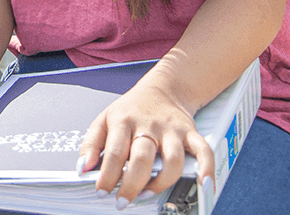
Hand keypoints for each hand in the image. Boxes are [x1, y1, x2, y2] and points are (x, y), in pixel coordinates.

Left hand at [76, 80, 213, 206]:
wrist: (164, 88)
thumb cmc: (131, 109)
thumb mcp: (104, 119)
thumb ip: (90, 143)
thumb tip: (83, 168)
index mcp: (123, 121)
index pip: (115, 152)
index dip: (108, 176)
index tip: (102, 192)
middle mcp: (148, 126)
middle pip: (142, 158)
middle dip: (131, 184)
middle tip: (123, 201)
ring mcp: (171, 130)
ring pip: (172, 159)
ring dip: (161, 182)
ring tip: (148, 193)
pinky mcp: (191, 133)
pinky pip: (203, 151)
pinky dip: (206, 168)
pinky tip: (203, 183)